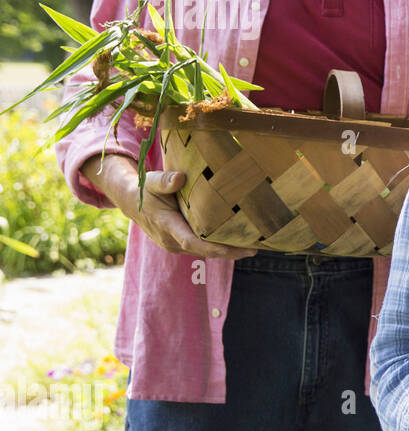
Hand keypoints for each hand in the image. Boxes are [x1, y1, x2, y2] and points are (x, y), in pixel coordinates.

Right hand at [82, 154, 255, 259]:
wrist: (131, 201)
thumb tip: (179, 178)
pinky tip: (238, 243)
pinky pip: (201, 248)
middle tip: (255, 249)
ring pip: (204, 252)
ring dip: (227, 252)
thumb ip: (165, 181)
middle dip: (229, 252)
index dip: (215, 247)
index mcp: (166, 226)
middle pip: (204, 251)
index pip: (193, 242)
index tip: (236, 249)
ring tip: (253, 247)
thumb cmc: (144, 188)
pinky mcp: (180, 243)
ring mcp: (175, 245)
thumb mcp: (151, 181)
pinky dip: (219, 247)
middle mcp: (171, 241)